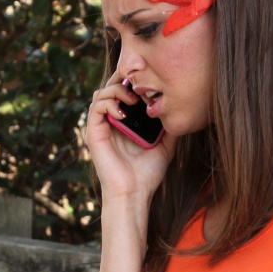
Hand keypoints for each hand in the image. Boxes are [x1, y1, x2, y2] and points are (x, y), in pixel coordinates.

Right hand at [83, 70, 174, 201]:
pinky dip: (109, 103)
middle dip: (124, 79)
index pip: (124, 90)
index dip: (133, 80)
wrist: (135, 193)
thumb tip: (178, 108)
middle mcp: (110, 121)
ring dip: (116, 90)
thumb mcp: (165, 145)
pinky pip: (95, 107)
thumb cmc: (147, 173)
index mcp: (124, 121)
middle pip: (111, 86)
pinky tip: (124, 112)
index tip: (149, 80)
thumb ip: (168, 126)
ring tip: (133, 100)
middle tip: (140, 83)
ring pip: (101, 93)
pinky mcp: (93, 133)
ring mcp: (100, 126)